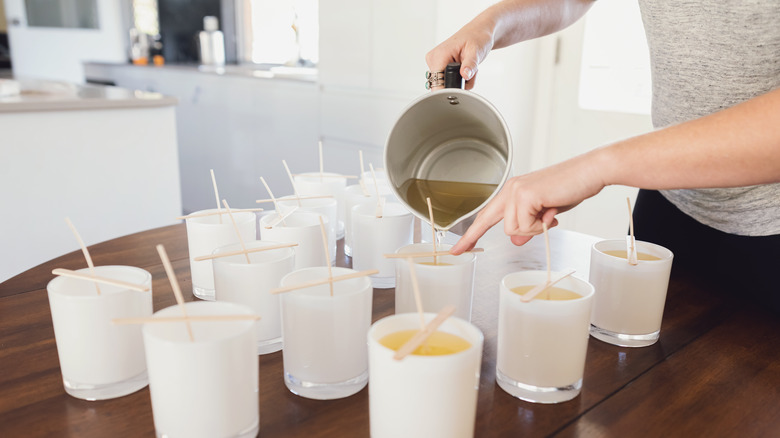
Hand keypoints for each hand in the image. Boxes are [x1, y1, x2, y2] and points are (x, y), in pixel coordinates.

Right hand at [425, 24, 493, 89]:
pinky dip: (458, 79)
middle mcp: (433, 59)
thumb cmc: (476, 38)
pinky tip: (463, 69)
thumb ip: (470, 65)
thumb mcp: (476, 51)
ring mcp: (435, 63)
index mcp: (439, 55)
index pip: (437, 82)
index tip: (461, 87)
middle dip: (457, 84)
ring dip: (459, 81)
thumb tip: (465, 75)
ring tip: (467, 69)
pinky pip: (446, 81)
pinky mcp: (438, 66)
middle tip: (468, 72)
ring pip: (445, 84)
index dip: (449, 89)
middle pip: (441, 86)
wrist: (477, 33)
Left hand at [450, 151, 607, 253]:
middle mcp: (510, 189)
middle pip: (488, 221)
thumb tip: (516, 239)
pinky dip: (540, 226)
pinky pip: (524, 226)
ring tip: (549, 216)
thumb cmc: (571, 188)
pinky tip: (552, 212)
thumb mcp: (545, 214)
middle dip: (472, 237)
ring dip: (532, 229)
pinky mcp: (525, 196)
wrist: (590, 173)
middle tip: (457, 251)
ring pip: (511, 229)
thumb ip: (528, 225)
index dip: (471, 233)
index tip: (458, 247)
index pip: (486, 215)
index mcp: (512, 191)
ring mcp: (516, 191)